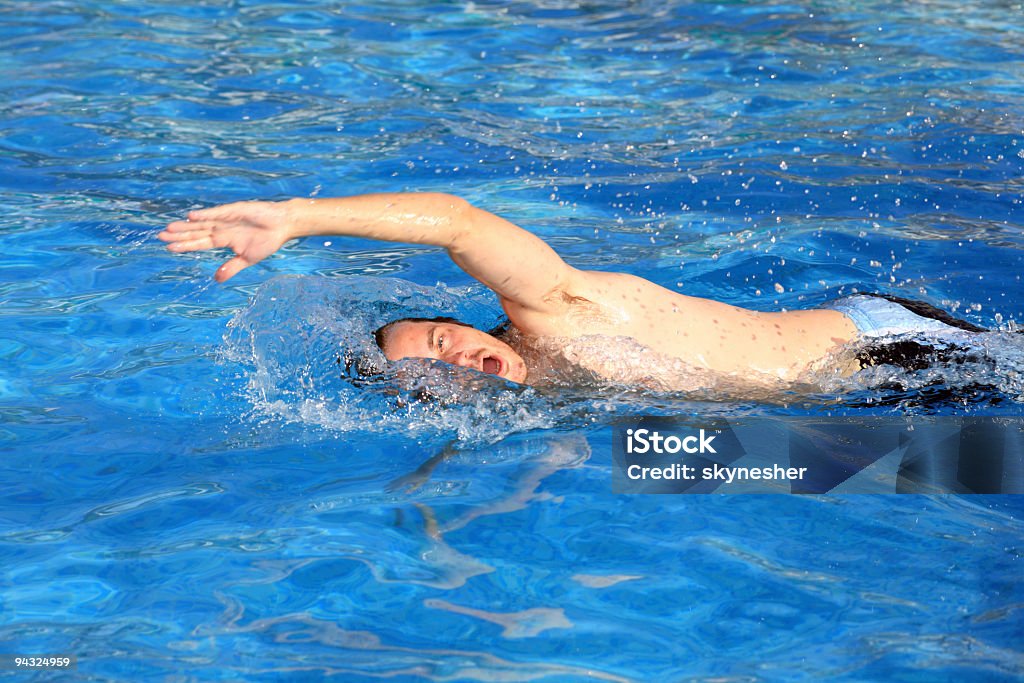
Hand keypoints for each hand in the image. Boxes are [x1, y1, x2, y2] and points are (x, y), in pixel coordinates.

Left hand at [158, 201, 294, 281]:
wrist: (283, 226)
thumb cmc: (267, 241)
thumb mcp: (248, 259)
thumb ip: (231, 268)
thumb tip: (216, 280)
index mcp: (224, 240)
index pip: (200, 243)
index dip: (185, 245)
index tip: (169, 247)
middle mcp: (221, 228)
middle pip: (196, 232)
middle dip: (179, 234)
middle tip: (160, 236)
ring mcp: (227, 218)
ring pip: (202, 222)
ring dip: (186, 225)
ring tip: (169, 227)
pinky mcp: (235, 210)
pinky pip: (218, 213)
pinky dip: (205, 215)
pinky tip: (191, 217)